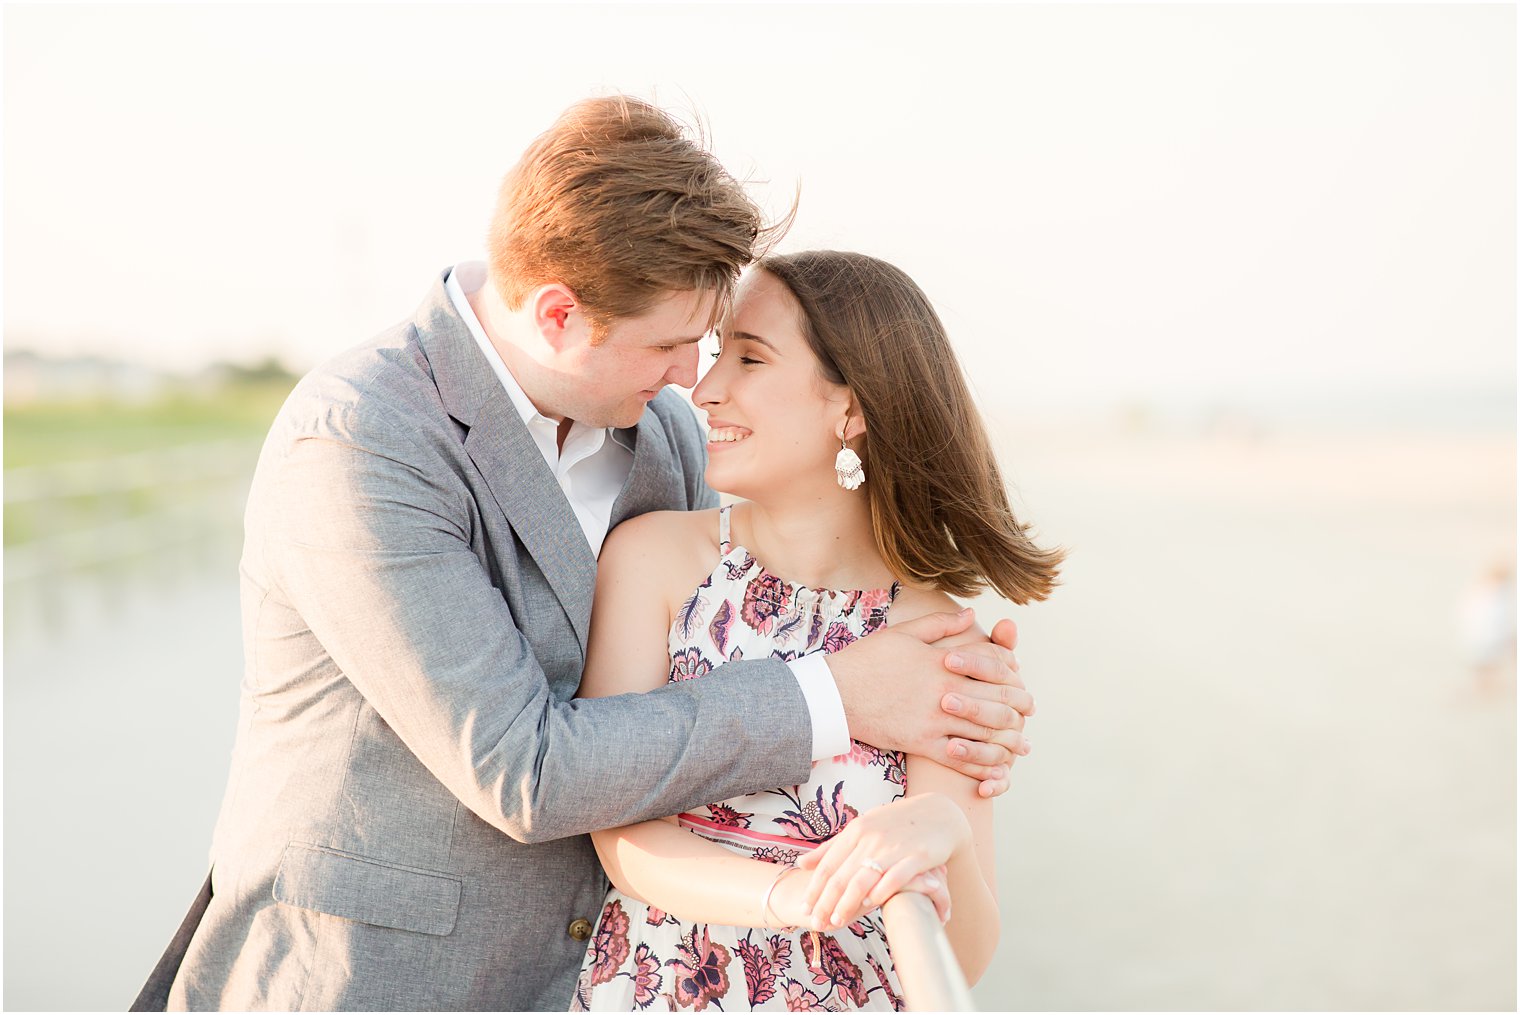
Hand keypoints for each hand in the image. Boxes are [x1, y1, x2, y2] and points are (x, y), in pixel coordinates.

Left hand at [792, 794, 969, 930]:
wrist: (939, 813)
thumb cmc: (896, 823)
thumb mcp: (862, 827)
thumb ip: (833, 847)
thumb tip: (801, 863)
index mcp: (856, 830)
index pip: (828, 864)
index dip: (814, 888)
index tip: (805, 907)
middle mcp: (871, 837)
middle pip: (842, 875)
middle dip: (826, 902)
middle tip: (816, 922)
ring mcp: (893, 847)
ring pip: (863, 880)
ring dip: (847, 904)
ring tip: (837, 921)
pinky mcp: (917, 856)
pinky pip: (895, 878)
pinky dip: (880, 892)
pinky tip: (869, 905)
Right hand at [829, 611, 1033, 792]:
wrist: (834, 693)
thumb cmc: (866, 660)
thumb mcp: (904, 633)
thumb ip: (941, 624)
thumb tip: (972, 615)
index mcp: (944, 661)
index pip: (993, 667)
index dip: (1014, 676)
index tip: (1022, 682)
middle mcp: (945, 690)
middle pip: (997, 701)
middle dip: (1019, 709)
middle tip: (1029, 714)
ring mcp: (935, 719)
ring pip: (984, 732)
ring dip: (1008, 740)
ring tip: (1021, 745)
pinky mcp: (922, 742)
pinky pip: (961, 758)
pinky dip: (983, 765)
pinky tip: (995, 769)